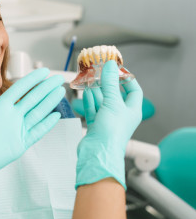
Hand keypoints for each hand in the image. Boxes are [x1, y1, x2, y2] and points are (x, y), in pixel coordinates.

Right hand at [76, 60, 142, 188]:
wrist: (98, 152)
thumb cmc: (111, 131)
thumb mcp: (112, 102)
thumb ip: (109, 83)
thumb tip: (110, 66)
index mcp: (132, 110)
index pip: (133, 90)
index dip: (127, 79)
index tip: (117, 69)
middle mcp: (121, 115)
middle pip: (115, 95)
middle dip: (106, 83)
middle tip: (98, 72)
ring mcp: (108, 121)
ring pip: (102, 102)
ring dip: (96, 91)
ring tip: (89, 79)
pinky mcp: (96, 125)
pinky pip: (93, 110)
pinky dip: (89, 101)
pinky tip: (85, 93)